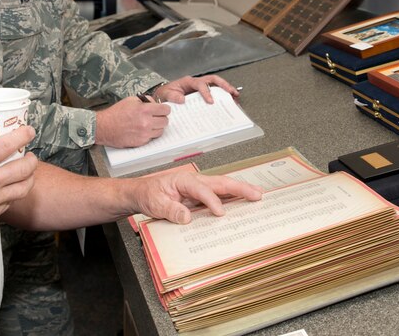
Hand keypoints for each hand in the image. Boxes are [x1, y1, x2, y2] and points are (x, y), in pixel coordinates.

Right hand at [0, 126, 38, 243]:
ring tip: (26, 172)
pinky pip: (10, 202)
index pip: (7, 145)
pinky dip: (14, 193)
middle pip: (24, 169)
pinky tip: (10, 188)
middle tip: (30, 155)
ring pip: (23, 188)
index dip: (22, 135)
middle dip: (31, 159)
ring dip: (29, 178)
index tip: (28, 131)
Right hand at [95, 96, 171, 147]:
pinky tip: (142, 130)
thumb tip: (156, 104)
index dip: (165, 109)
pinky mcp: (141, 142)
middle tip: (155, 117)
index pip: (166, 110)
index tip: (162, 110)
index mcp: (144, 110)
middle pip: (165, 121)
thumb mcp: (131, 100)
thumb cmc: (116, 113)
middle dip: (161, 118)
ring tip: (148, 124)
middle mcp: (146, 122)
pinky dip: (149, 134)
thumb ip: (146, 101)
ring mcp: (144, 134)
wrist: (104, 127)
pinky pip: (152, 138)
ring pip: (161, 131)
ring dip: (157, 127)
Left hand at [128, 171, 262, 224]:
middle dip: (239, 187)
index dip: (212, 201)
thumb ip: (170, 209)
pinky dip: (232, 198)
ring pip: (222, 187)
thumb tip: (186, 217)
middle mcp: (194, 182)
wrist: (140, 193)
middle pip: (220, 183)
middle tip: (257, 194)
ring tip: (257, 195)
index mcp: (183, 180)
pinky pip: (218, 195)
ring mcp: (198, 188)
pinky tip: (242, 203)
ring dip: (240, 190)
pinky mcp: (199, 196)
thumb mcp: (154, 203)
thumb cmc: (147, 194)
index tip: (220, 213)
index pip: (202, 190)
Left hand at [153, 75, 239, 104]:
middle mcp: (196, 83)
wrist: (163, 96)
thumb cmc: (165, 93)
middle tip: (232, 92)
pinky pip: (213, 93)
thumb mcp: (166, 94)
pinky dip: (222, 96)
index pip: (200, 84)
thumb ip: (172, 96)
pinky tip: (228, 102)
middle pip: (213, 80)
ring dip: (226, 90)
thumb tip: (182, 99)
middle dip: (223, 85)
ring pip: (216, 85)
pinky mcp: (201, 94)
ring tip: (235, 97)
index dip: (206, 92)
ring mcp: (200, 88)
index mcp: (188, 82)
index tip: (210, 101)